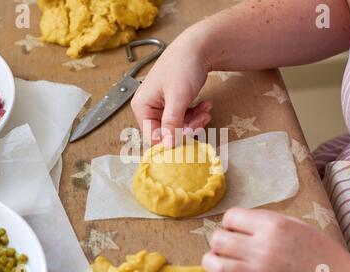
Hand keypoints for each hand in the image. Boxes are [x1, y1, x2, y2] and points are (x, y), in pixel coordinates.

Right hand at [131, 29, 211, 146]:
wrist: (198, 46)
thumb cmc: (183, 67)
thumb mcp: (178, 98)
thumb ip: (172, 123)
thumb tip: (168, 146)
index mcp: (142, 107)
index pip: (152, 136)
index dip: (171, 141)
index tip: (189, 138)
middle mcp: (148, 107)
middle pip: (166, 132)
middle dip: (186, 128)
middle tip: (203, 121)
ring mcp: (161, 105)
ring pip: (177, 126)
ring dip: (194, 121)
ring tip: (207, 110)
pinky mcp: (173, 102)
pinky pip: (183, 116)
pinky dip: (195, 113)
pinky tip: (206, 105)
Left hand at [201, 207, 349, 271]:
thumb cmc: (319, 251)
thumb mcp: (295, 224)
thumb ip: (265, 221)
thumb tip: (238, 224)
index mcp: (273, 226)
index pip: (231, 216)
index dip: (230, 221)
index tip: (234, 228)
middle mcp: (264, 249)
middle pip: (219, 240)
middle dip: (218, 241)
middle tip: (225, 245)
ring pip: (217, 267)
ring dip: (212, 263)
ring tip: (218, 262)